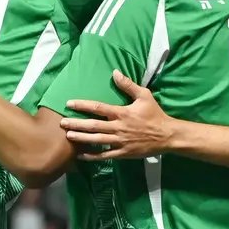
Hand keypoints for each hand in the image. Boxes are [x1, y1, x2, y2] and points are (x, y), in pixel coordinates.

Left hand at [59, 70, 174, 160]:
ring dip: (81, 138)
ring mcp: (119, 142)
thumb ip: (128, 85)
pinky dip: (92, 156)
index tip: (69, 103)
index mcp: (122, 113)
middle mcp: (118, 127)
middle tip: (62, 123)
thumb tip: (114, 72)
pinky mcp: (122, 153)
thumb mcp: (144, 95)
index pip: (98, 108)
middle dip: (76, 124)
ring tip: (68, 136)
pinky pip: (104, 156)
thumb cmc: (155, 114)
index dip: (82, 105)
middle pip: (93, 125)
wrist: (167, 136)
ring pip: (96, 140)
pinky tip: (81, 155)